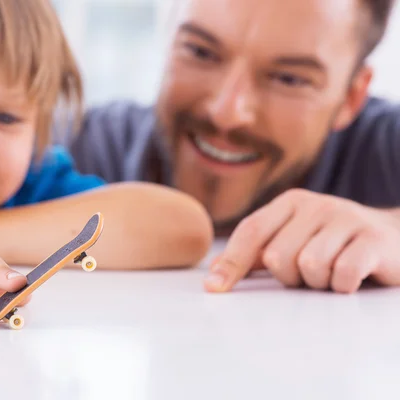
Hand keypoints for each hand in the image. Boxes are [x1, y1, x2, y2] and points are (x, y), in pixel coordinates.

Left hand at [204, 189, 399, 292]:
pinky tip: (351, 278)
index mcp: (290, 202)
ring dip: (318, 282)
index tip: (214, 289)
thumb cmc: (333, 245)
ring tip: (331, 274)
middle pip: (277, 256)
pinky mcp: (374, 240)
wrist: (395, 239)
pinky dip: (342, 285)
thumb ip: (257, 254)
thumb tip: (214, 277)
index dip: (231, 262)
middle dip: (289, 277)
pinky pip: (343, 274)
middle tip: (309, 275)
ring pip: (309, 265)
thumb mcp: (294, 240)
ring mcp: (347, 219)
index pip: (251, 231)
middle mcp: (316, 205)